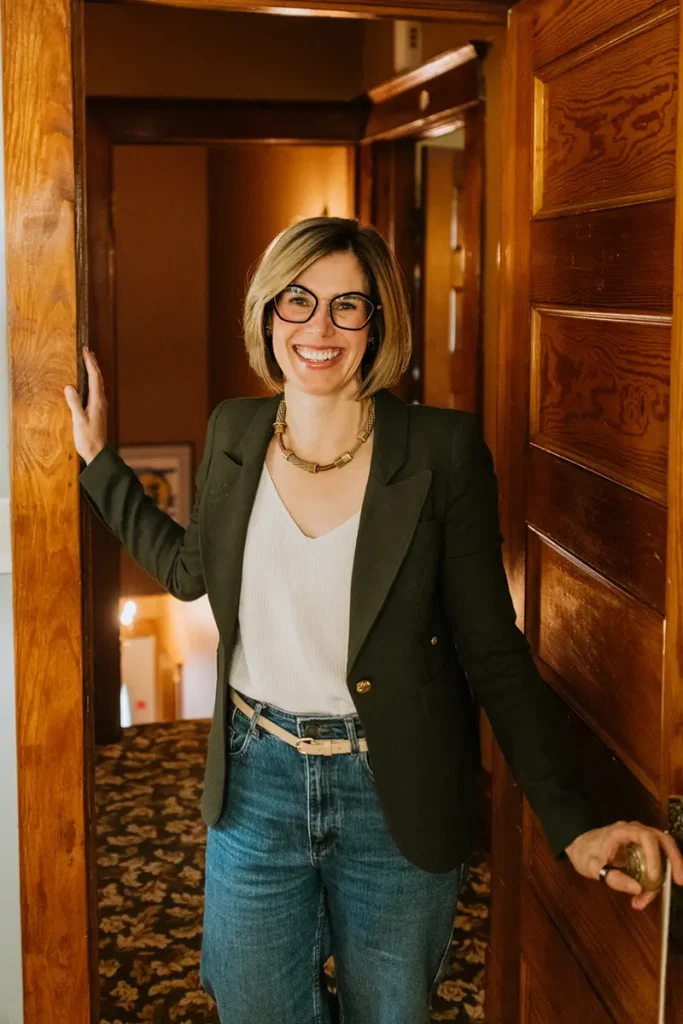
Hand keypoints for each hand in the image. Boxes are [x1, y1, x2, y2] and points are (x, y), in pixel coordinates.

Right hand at [64, 347, 107, 463]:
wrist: (98, 453)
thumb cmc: (88, 439)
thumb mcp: (78, 421)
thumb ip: (74, 403)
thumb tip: (69, 387)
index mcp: (97, 402)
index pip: (94, 377)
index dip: (90, 363)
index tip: (85, 351)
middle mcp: (101, 402)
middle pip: (98, 378)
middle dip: (93, 364)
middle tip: (88, 351)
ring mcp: (101, 406)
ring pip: (98, 384)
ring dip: (94, 372)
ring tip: (89, 362)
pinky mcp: (98, 411)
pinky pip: (96, 391)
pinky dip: (93, 382)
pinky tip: (89, 383)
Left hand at [566, 821, 682, 909]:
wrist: (578, 844)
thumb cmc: (584, 852)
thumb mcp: (592, 867)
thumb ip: (611, 877)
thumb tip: (637, 888)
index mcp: (623, 831)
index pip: (647, 837)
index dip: (655, 856)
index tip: (654, 877)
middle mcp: (635, 832)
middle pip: (663, 840)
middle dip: (675, 860)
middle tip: (679, 881)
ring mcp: (640, 840)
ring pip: (662, 852)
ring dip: (664, 874)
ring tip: (649, 898)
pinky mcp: (642, 850)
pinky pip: (656, 861)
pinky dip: (656, 877)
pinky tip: (644, 894)